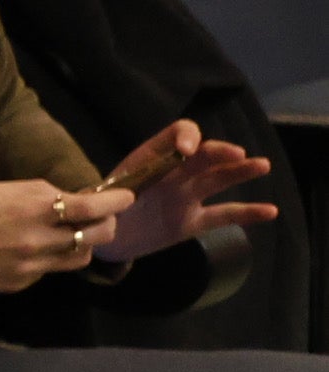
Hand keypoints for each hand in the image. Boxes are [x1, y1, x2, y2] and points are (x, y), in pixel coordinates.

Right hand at [0, 175, 130, 290]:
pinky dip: (50, 259)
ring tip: (70, 237)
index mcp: (35, 208)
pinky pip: (50, 270)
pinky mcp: (22, 283)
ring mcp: (34, 266)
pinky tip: (29, 252)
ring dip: (83, 244)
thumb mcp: (3, 190)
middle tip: (101, 219)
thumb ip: (41, 194)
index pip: (93, 207)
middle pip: (98, 235)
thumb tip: (70, 199)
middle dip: (106, 224)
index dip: (117, 201)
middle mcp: (41, 239)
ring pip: (80, 257)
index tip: (126, 197)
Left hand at [91, 119, 276, 261]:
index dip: (186, 138)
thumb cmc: (100, 208)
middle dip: (219, 153)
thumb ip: (117, 188)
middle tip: (236, 155)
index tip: (187, 151)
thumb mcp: (104, 192)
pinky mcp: (192, 222)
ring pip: (218, 180)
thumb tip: (124, 194)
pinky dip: (247, 212)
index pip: (177, 134)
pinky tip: (270, 210)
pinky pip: (223, 214)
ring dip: (240, 172)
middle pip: (204, 156)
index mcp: (153, 158)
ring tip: (262, 165)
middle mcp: (175, 172)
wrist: (101, 237)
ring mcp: (186, 196)